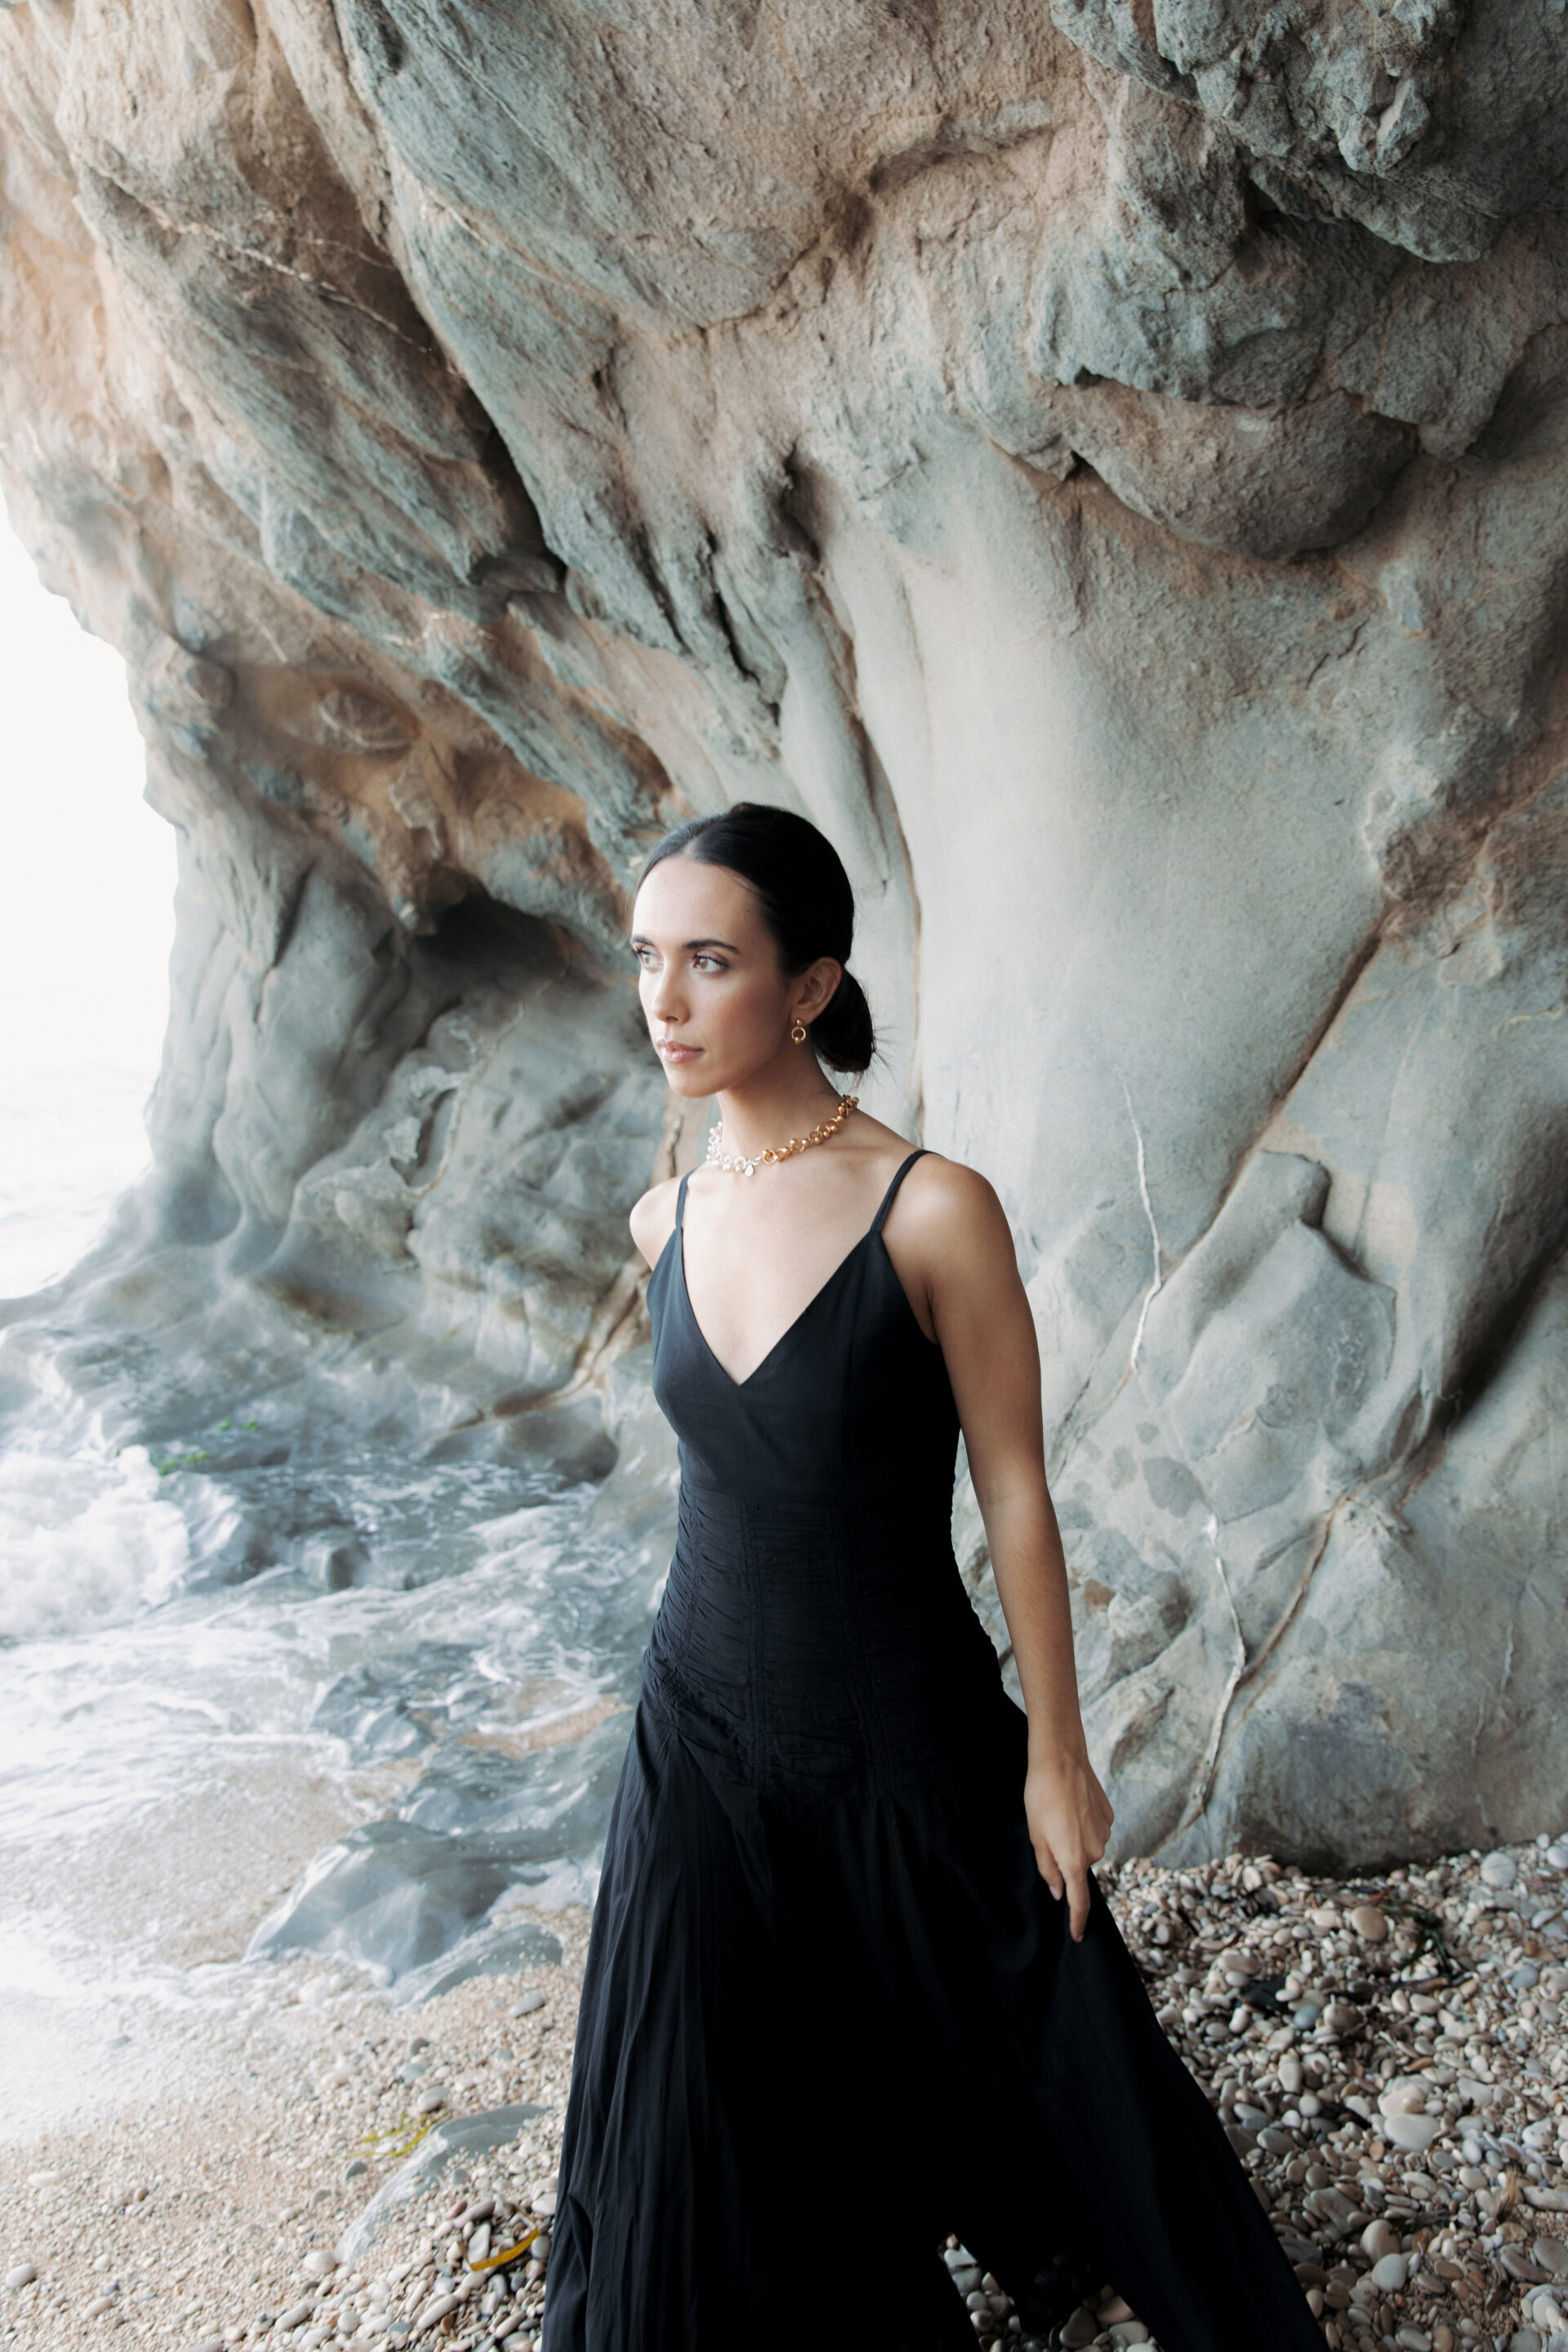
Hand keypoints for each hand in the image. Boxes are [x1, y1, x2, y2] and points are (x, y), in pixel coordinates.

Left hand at [1024, 1744, 1113, 1941]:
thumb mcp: (1036, 1837)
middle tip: (1048, 1834)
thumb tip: (1058, 1892)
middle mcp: (1096, 1851)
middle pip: (1079, 1868)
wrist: (1061, 1760)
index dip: (1078, 1921)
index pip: (1079, 1901)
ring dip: (1074, 1840)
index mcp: (1074, 1860)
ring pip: (1087, 1849)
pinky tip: (1072, 1808)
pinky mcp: (1109, 1817)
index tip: (1078, 1936)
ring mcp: (1105, 1834)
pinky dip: (1083, 1826)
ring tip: (1059, 1815)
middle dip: (1066, 1860)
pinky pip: (1095, 1831)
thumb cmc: (1041, 1798)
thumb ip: (1048, 1869)